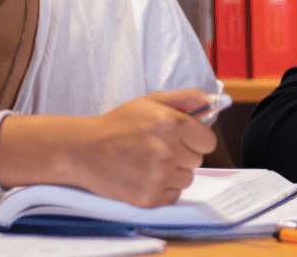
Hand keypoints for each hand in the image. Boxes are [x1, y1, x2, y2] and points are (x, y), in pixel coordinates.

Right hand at [69, 89, 216, 206]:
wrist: (84, 150)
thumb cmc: (118, 124)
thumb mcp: (150, 101)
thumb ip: (185, 98)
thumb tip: (212, 101)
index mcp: (172, 124)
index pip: (208, 141)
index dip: (196, 139)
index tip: (183, 138)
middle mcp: (168, 151)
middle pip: (197, 160)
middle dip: (183, 154)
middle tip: (159, 148)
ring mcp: (159, 177)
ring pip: (186, 178)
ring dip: (173, 172)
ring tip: (149, 162)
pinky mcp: (150, 197)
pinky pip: (173, 195)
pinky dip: (162, 188)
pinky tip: (144, 176)